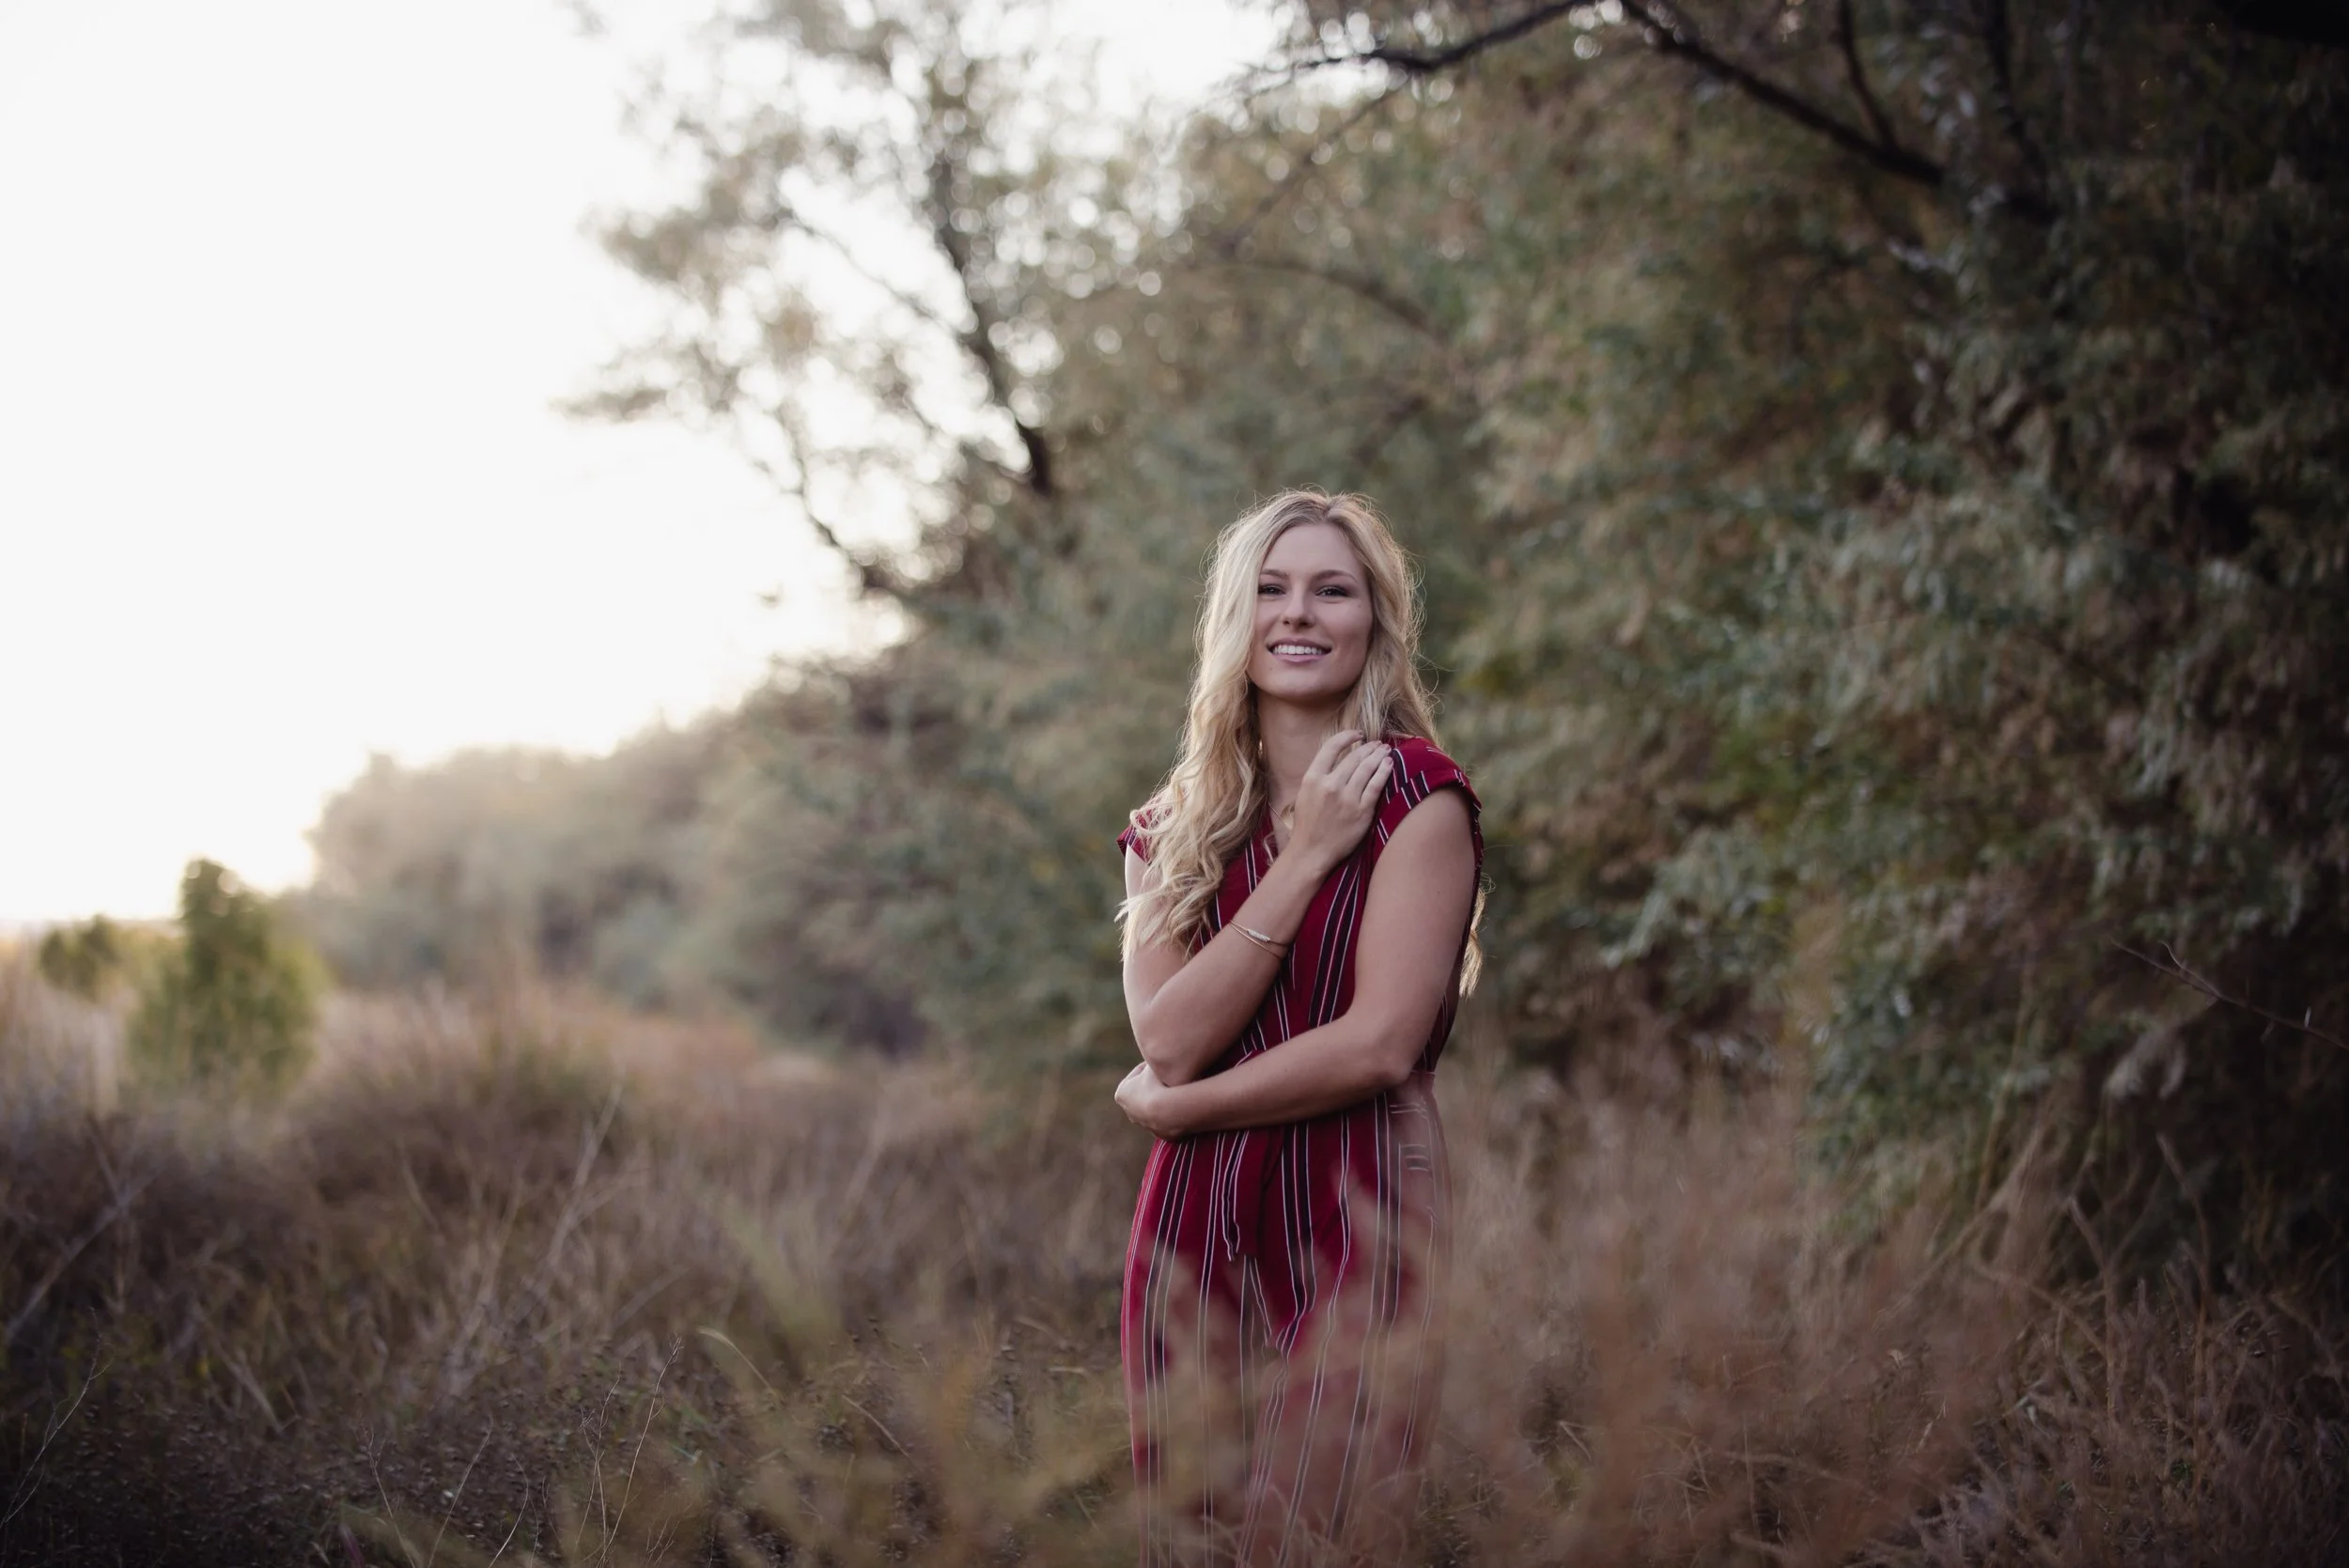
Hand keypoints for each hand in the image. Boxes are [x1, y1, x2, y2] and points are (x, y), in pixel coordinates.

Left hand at [1115, 1062, 1186, 1138]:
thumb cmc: (1159, 1084)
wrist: (1171, 1111)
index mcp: (1122, 1094)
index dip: (1153, 1066)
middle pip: (1146, 1091)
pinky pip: (1170, 1118)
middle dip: (1157, 1083)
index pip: (1138, 1073)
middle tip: (1173, 1073)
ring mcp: (1145, 1125)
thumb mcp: (1153, 1063)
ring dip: (1166, 1098)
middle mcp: (1130, 1112)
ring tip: (1181, 1087)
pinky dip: (1176, 1110)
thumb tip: (1157, 1047)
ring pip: (1157, 1106)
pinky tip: (1185, 1101)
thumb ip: (1152, 1055)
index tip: (1164, 1060)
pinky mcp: (1162, 1134)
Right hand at [1284, 729, 1392, 874]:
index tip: (1358, 734)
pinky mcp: (1361, 811)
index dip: (1348, 736)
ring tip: (1385, 751)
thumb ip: (1320, 775)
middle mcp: (1330, 785)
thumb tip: (1339, 756)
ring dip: (1378, 756)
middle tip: (1378, 744)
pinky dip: (1384, 772)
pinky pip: (1376, 786)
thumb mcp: (1305, 793)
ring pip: (1367, 768)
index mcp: (1312, 778)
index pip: (1332, 747)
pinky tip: (1389, 764)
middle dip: (1369, 747)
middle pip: (1354, 757)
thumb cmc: (1308, 823)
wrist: (1312, 852)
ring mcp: (1347, 798)